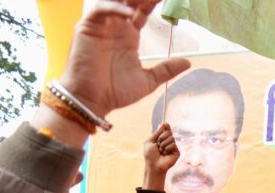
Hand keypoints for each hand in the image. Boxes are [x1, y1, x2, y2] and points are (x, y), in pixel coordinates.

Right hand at [59, 1, 189, 118]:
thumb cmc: (115, 92)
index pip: (142, 11)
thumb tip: (188, 62)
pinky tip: (131, 14)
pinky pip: (100, 11)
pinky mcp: (86, 29)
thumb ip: (166, 70)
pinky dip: (114, 9)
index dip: (153, 3)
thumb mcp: (148, 80)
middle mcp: (116, 27)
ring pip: (114, 2)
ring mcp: (101, 26)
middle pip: (129, 2)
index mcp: (129, 36)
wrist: (92, 101)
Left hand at [142, 122, 178, 188]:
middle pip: (169, 132)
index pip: (166, 129)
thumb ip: (157, 133)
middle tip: (158, 145)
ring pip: (171, 138)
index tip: (165, 124)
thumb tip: (163, 124)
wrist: (154, 165)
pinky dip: (167, 148)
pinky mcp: (177, 152)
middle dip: (161, 137)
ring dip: (163, 144)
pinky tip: (165, 154)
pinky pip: (173, 144)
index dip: (166, 126)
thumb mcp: (150, 141)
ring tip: (161, 151)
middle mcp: (168, 142)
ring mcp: (173, 147)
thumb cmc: (150, 155)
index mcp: (161, 139)